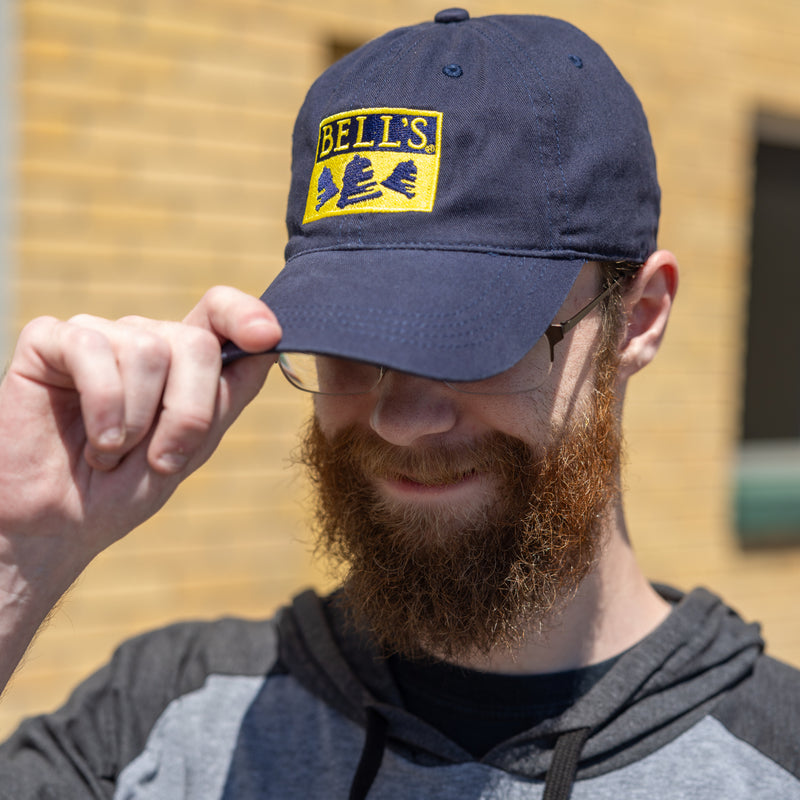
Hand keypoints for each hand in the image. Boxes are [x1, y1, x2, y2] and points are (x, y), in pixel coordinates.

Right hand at [0, 286, 280, 585]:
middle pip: (195, 343)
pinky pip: (92, 350)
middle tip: (160, 458)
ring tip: (114, 452)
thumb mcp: (192, 447)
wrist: (58, 526)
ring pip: (148, 350)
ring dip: (138, 420)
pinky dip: (104, 407)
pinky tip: (95, 441)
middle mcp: (142, 339)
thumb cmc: (124, 487)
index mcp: (180, 360)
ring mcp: (96, 335)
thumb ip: (227, 395)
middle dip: (188, 412)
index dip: (246, 314)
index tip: (267, 335)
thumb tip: (272, 342)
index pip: (219, 311)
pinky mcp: (48, 341)